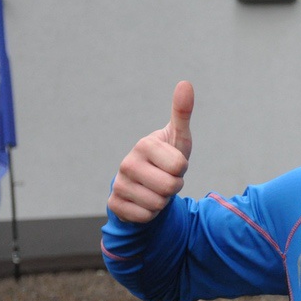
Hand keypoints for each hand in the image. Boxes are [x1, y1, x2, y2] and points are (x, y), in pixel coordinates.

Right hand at [108, 81, 193, 222]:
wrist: (144, 186)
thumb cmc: (166, 159)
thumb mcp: (177, 138)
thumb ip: (182, 113)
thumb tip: (185, 83)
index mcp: (144, 145)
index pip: (180, 166)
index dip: (182, 169)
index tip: (172, 165)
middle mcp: (127, 162)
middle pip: (171, 187)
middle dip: (174, 187)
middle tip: (166, 180)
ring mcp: (119, 184)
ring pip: (158, 204)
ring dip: (163, 202)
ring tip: (155, 190)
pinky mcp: (114, 204)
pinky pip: (145, 217)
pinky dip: (150, 215)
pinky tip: (144, 203)